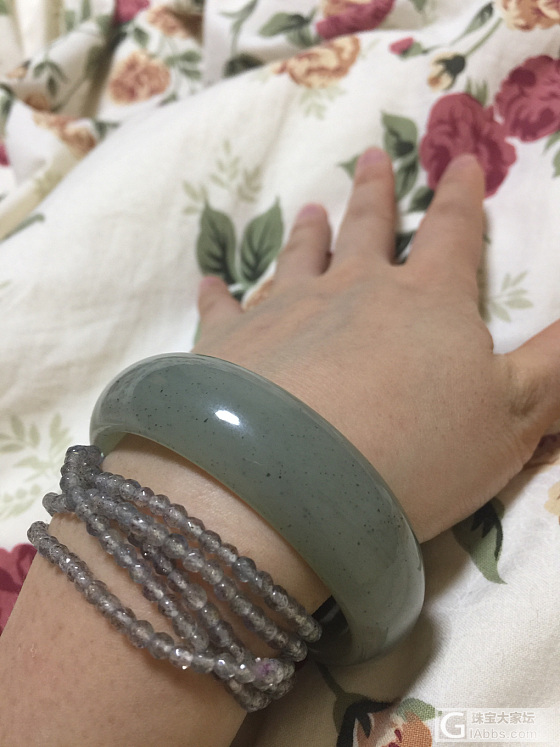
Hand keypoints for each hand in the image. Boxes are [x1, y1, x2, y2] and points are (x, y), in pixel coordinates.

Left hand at [193, 149, 559, 541]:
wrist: (293, 483)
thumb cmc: (415, 451)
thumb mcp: (512, 415)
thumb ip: (556, 364)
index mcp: (424, 302)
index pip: (452, 236)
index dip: (462, 199)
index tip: (462, 164)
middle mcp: (350, 292)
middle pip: (367, 230)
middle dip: (376, 194)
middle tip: (371, 157)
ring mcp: (283, 313)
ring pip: (299, 259)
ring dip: (308, 233)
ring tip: (308, 209)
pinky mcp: (227, 346)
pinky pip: (222, 309)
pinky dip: (218, 294)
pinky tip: (210, 282)